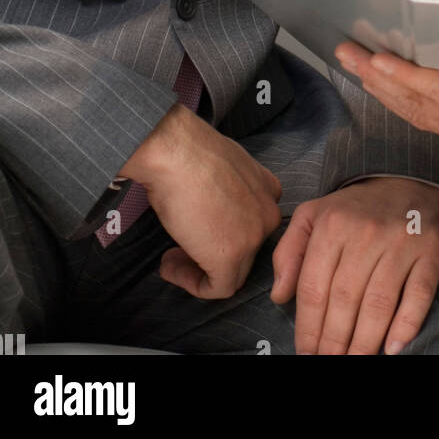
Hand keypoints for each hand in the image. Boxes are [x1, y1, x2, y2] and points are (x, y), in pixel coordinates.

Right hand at [119, 102, 282, 297]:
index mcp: (268, 189)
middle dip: (212, 250)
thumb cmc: (189, 151)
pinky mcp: (231, 257)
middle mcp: (269, 213)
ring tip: (171, 258)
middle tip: (181, 247)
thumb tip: (210, 203)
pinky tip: (169, 266)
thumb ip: (228, 188)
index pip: (253, 222)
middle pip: (244, 247)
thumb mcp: (222, 165)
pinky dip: (191, 283)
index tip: (198, 227)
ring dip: (200, 269)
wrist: (177, 152)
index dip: (225, 229)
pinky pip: (217, 288)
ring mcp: (254, 237)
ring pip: (233, 270)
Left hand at [270, 177, 438, 354]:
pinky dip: (405, 325)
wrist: (413, 179)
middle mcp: (366, 233)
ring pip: (379, 303)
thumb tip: (279, 296)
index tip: (305, 353)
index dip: (308, 328)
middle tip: (328, 364)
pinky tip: (391, 349)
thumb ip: (289, 252)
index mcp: (333, 225)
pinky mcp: (431, 250)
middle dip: (333, 343)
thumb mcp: (315, 215)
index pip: (314, 288)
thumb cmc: (358, 208)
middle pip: (345, 300)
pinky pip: (418, 295)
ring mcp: (401, 242)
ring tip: (354, 363)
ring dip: (364, 342)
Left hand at [336, 13, 438, 146]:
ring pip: (416, 112)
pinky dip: (398, 99)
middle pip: (418, 102)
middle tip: (345, 50)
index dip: (410, 77)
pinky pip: (426, 116)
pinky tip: (380, 85)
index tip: (380, 60)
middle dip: (379, 78)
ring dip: (381, 89)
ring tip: (351, 62)